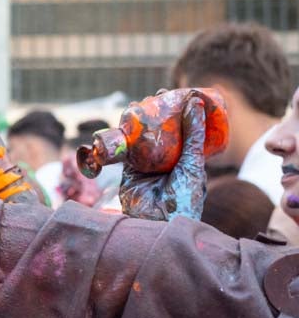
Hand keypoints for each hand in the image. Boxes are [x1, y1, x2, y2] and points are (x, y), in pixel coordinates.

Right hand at [119, 96, 206, 220]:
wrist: (158, 223)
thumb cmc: (182, 197)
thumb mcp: (193, 163)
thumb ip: (193, 136)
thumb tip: (194, 102)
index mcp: (188, 160)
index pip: (186, 131)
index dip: (183, 113)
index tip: (180, 95)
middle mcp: (168, 161)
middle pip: (162, 132)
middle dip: (158, 114)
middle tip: (154, 97)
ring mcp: (148, 165)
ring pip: (143, 138)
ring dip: (139, 122)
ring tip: (137, 105)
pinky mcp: (129, 170)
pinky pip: (126, 150)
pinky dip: (124, 136)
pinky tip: (122, 123)